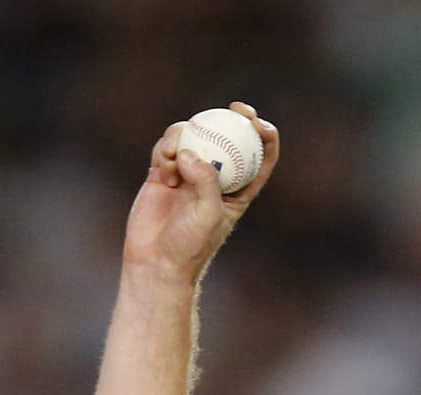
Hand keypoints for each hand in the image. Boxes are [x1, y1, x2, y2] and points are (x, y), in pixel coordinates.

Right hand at [122, 103, 279, 281]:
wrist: (155, 260)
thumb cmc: (189, 246)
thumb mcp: (207, 215)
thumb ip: (205, 181)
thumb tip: (191, 151)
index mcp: (239, 191)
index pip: (260, 158)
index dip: (265, 136)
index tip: (258, 122)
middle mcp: (216, 178)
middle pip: (228, 138)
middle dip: (233, 118)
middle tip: (233, 108)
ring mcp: (189, 173)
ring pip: (193, 137)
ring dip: (185, 137)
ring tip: (174, 157)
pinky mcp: (163, 172)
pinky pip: (167, 148)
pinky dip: (165, 149)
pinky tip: (163, 166)